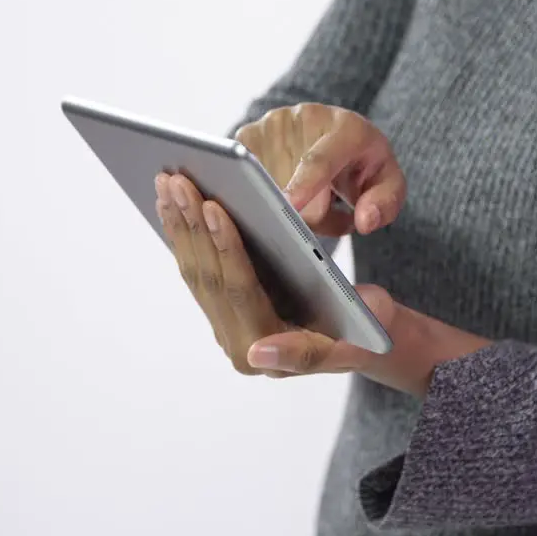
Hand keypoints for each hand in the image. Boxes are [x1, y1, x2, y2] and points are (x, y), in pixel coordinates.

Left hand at [156, 173, 489, 395]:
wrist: (364, 336)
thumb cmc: (367, 331)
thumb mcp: (355, 339)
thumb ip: (307, 353)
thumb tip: (257, 354)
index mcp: (263, 352)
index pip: (238, 289)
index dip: (225, 246)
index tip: (214, 206)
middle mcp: (237, 343)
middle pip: (208, 276)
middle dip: (192, 224)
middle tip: (179, 181)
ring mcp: (226, 324)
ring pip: (194, 267)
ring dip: (179, 222)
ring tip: (169, 182)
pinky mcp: (223, 305)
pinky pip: (197, 263)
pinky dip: (184, 229)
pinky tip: (173, 200)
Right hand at [235, 103, 404, 236]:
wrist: (339, 135)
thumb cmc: (364, 164)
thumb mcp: (388, 185)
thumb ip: (385, 204)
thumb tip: (364, 221)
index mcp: (347, 128)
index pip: (320, 161)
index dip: (304, 184)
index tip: (290, 205)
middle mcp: (306, 117)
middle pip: (293, 187)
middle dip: (309, 214)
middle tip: (329, 210)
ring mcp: (273, 123)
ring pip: (267, 186)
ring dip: (286, 207)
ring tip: (310, 196)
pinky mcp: (248, 133)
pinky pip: (246, 180)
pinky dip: (264, 195)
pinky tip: (285, 188)